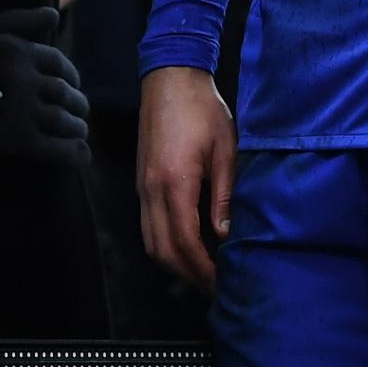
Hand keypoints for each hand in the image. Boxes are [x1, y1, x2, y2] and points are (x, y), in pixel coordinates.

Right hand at [138, 64, 235, 291]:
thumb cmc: (203, 109)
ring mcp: (142, 188)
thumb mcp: (225, 148)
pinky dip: (164, 245)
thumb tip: (224, 235)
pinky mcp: (142, 183)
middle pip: (162, 250)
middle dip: (187, 275)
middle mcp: (151, 191)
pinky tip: (186, 246)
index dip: (202, 268)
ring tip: (202, 273)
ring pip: (150, 242)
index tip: (221, 283)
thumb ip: (224, 194)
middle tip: (215, 287)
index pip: (184, 241)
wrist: (170, 79)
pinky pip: (148, 226)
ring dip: (174, 264)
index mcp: (174, 182)